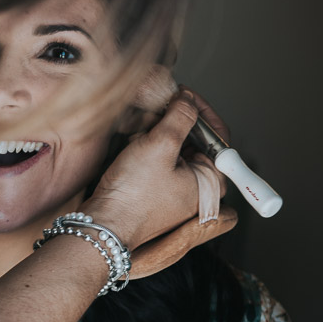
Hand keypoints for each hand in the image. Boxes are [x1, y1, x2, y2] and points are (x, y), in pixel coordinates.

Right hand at [82, 93, 210, 249]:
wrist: (104, 225)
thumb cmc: (133, 197)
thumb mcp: (160, 145)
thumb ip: (180, 117)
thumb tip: (188, 101)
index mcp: (212, 180)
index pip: (218, 135)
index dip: (201, 111)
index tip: (184, 96)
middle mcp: (199, 188)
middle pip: (195, 141)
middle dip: (173, 124)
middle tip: (156, 115)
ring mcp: (178, 192)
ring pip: (174, 150)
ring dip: (156, 137)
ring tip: (140, 138)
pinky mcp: (157, 194)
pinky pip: (158, 163)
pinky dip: (147, 151)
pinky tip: (133, 150)